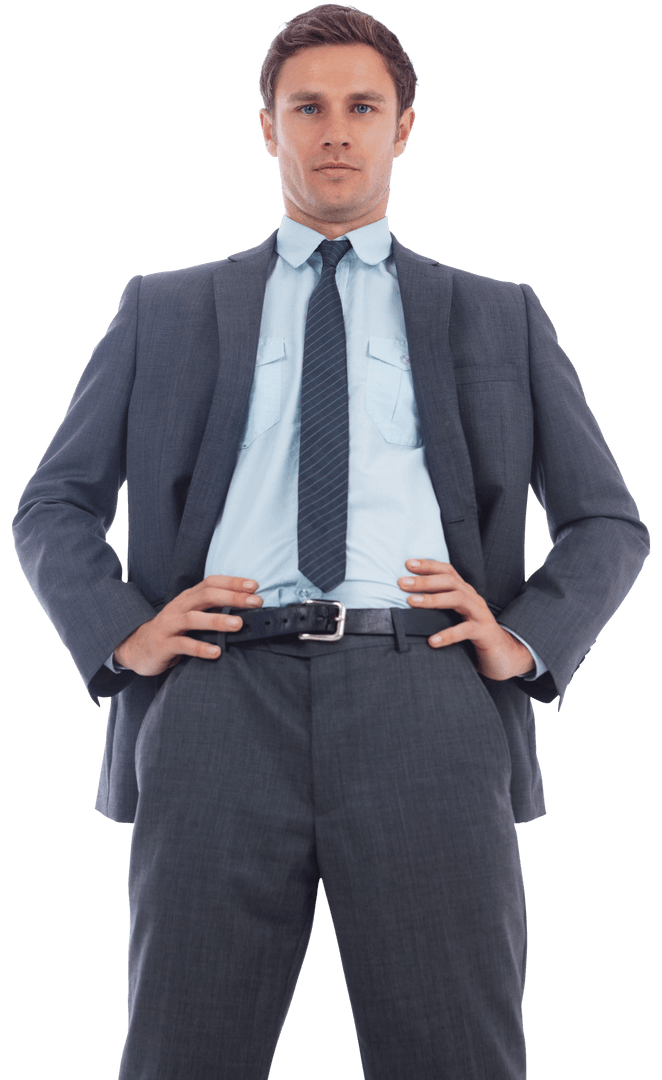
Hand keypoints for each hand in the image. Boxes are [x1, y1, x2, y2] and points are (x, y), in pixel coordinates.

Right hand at [113, 575, 262, 675]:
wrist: (137, 647)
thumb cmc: (172, 630)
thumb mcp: (190, 614)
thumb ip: (211, 609)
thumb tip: (245, 607)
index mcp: (188, 598)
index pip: (211, 583)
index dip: (232, 582)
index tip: (254, 586)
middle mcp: (179, 607)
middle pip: (206, 596)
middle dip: (233, 598)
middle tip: (256, 602)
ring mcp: (170, 625)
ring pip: (194, 619)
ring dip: (217, 620)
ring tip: (238, 624)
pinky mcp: (163, 644)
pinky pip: (183, 645)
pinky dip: (200, 647)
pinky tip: (216, 652)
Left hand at [398, 559, 534, 680]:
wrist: (503, 654)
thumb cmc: (472, 634)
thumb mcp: (455, 616)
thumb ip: (439, 607)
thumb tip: (407, 602)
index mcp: (465, 592)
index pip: (447, 572)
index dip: (429, 565)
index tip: (408, 564)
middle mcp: (473, 598)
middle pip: (449, 582)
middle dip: (424, 581)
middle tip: (401, 583)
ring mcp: (480, 614)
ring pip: (457, 599)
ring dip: (432, 599)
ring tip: (411, 603)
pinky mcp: (484, 632)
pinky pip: (465, 631)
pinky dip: (447, 635)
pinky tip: (432, 641)